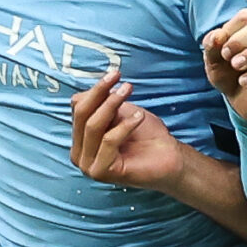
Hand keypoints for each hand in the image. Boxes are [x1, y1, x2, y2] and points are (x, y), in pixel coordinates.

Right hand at [69, 69, 186, 192]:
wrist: (168, 157)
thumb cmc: (144, 134)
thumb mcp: (119, 113)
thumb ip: (100, 105)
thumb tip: (82, 94)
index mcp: (80, 140)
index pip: (78, 109)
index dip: (95, 90)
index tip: (114, 74)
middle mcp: (79, 155)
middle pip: (81, 116)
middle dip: (100, 93)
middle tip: (117, 77)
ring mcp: (88, 166)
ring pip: (93, 126)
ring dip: (111, 104)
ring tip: (128, 90)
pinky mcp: (101, 172)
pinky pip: (109, 140)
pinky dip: (124, 126)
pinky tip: (139, 117)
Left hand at [203, 10, 246, 123]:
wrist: (239, 102)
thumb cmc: (229, 74)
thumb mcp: (213, 61)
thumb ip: (211, 46)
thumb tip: (217, 36)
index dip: (230, 29)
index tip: (220, 48)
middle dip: (242, 39)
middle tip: (226, 56)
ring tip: (236, 66)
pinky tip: (243, 81)